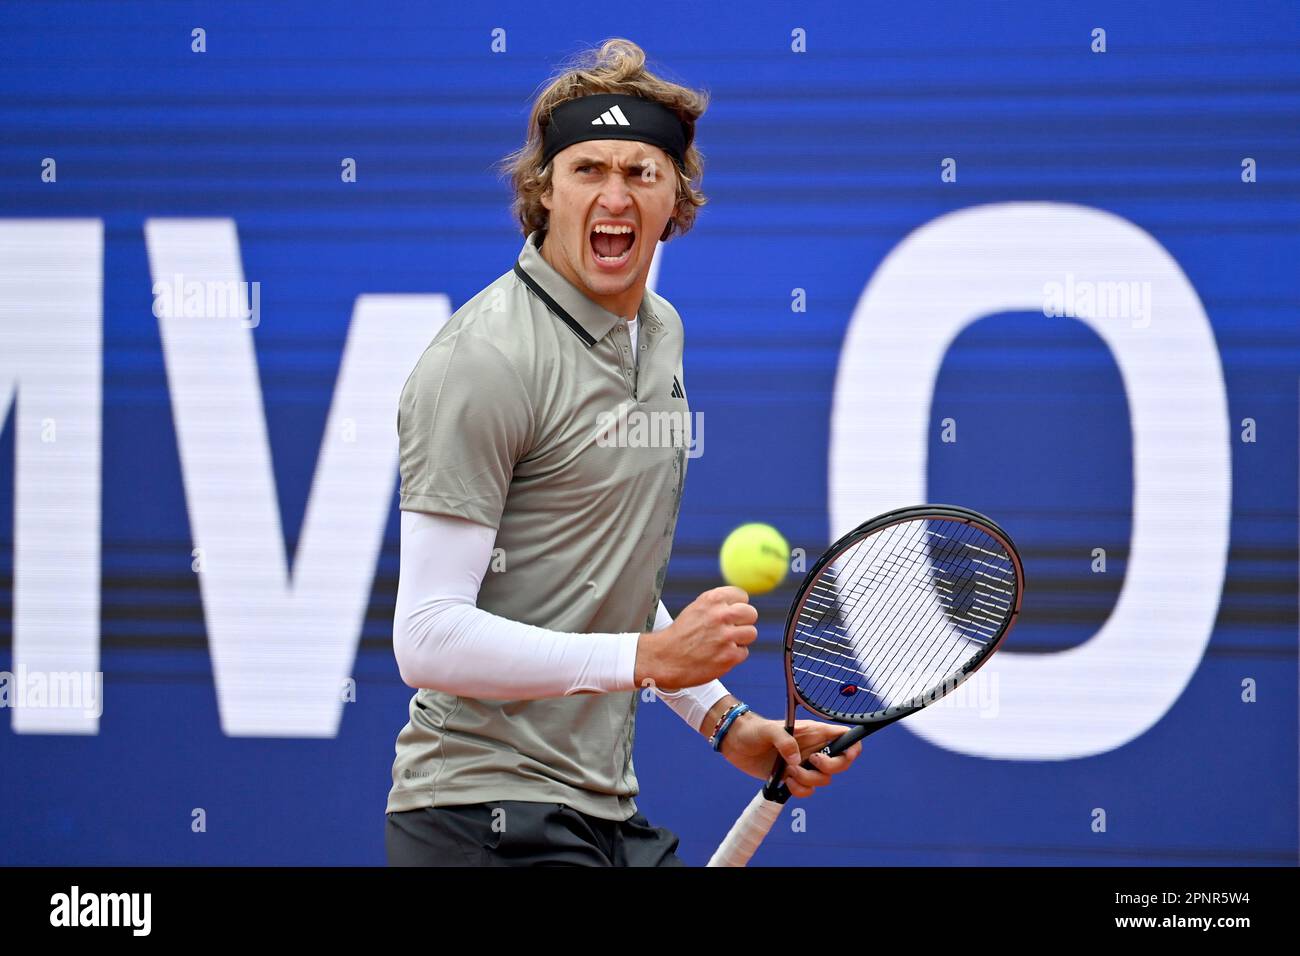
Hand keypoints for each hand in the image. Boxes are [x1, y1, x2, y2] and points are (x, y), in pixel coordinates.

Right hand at [633, 587, 756, 689]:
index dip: (737, 606)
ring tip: (722, 643)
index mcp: (712, 599)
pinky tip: (718, 655)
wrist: (664, 658)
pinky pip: (744, 652)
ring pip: (751, 633)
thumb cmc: (681, 634)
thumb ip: (719, 604)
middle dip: (744, 622)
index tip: (730, 614)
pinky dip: (733, 656)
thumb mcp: (697, 608)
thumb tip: (742, 603)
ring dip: (740, 640)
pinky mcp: (730, 656)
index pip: (742, 596)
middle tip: (731, 629)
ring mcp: (726, 636)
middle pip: (751, 613)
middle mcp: (720, 615)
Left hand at [720, 714, 861, 797]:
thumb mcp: (768, 730)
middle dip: (830, 768)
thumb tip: (798, 760)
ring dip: (808, 780)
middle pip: (840, 764)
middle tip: (812, 763)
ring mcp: (804, 764)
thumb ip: (785, 740)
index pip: (846, 738)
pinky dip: (800, 791)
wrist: (735, 742)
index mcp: (814, 732)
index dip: (853, 748)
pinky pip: (807, 790)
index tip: (845, 756)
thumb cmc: (752, 729)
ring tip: (789, 771)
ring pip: (823, 780)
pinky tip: (785, 782)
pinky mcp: (793, 778)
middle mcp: (814, 749)